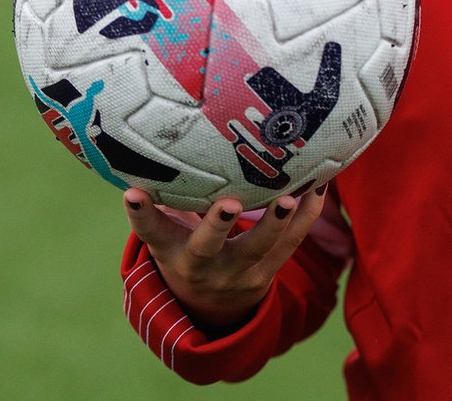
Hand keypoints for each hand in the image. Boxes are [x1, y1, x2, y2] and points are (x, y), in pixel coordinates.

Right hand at [123, 184, 328, 331]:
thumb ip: (167, 199)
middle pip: (208, 248)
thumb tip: (159, 144)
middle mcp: (202, 265)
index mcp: (172, 251)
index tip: (133, 193)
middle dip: (218, 225)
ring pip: (258, 249)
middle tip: (230, 203)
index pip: (152, 232)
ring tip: (289, 199)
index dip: (141, 215)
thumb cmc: (189, 250)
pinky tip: (318, 187)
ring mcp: (237, 272)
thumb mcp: (171, 235)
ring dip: (276, 223)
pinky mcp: (268, 272)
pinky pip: (291, 244)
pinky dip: (307, 216)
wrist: (212, 307)